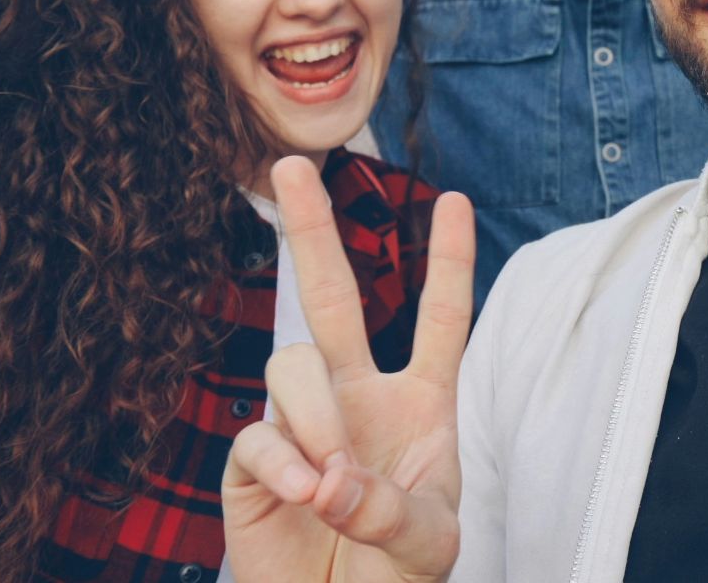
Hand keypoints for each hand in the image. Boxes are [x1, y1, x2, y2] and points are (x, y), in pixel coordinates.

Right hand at [222, 157, 475, 582]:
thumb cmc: (394, 577)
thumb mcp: (427, 545)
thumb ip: (392, 510)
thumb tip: (330, 475)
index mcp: (420, 404)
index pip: (440, 320)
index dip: (447, 263)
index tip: (453, 200)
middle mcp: (357, 397)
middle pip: (330, 297)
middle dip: (311, 232)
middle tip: (291, 166)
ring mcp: (302, 424)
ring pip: (292, 362)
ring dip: (316, 415)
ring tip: (330, 482)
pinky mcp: (254, 462)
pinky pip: (257, 433)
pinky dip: (284, 461)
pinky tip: (306, 494)